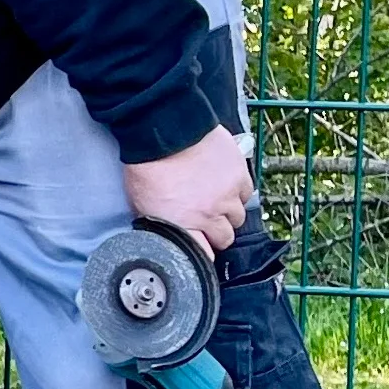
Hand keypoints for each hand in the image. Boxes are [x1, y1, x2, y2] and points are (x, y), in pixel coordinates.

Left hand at [123, 125, 251, 250]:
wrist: (164, 133)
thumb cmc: (147, 166)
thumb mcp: (142, 204)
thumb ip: (159, 222)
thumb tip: (164, 231)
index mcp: (183, 225)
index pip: (203, 254)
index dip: (202, 253)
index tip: (201, 249)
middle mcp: (210, 214)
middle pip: (225, 237)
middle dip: (216, 233)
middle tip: (207, 222)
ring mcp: (227, 195)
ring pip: (237, 216)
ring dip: (227, 212)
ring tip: (215, 201)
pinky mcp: (239, 175)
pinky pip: (245, 192)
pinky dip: (237, 191)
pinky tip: (224, 184)